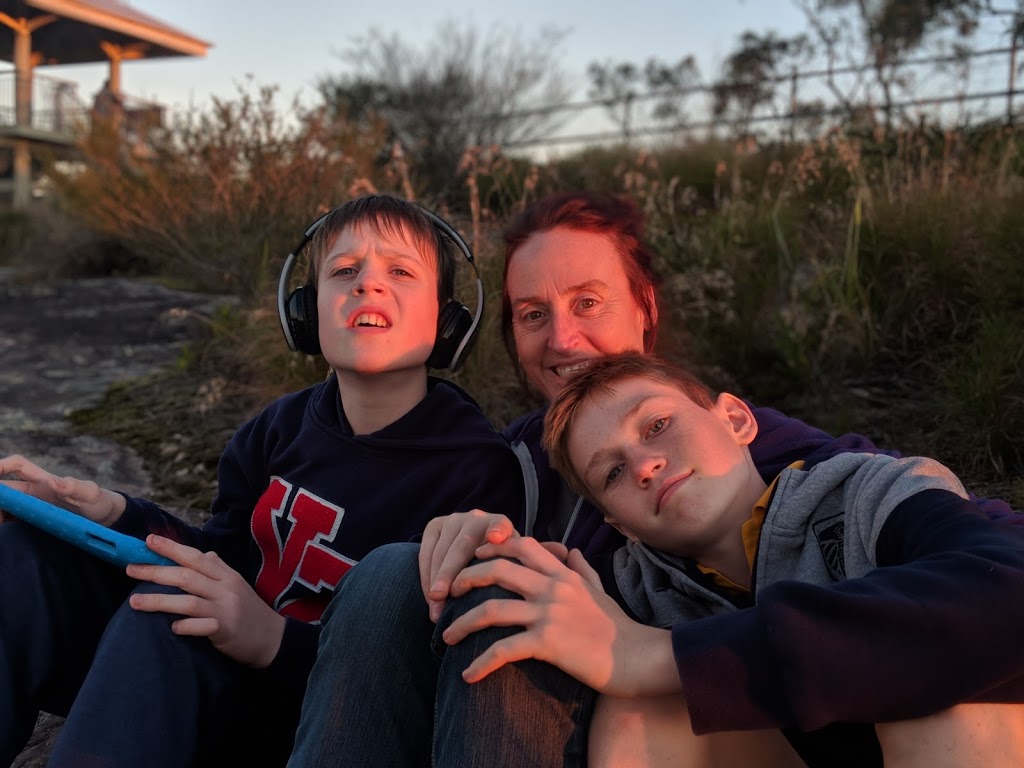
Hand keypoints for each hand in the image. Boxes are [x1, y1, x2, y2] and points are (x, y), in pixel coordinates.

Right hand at [0, 454, 124, 525]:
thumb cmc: (98, 501)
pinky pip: (12, 520)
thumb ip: (76, 487)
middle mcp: (34, 491)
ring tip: (1, 525)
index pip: (18, 465)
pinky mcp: (33, 520)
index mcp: (45, 480)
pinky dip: (5, 523)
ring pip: (6, 506)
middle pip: (6, 488)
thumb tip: (55, 482)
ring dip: (0, 513)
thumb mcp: (90, 494)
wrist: (104, 518)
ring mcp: (32, 506)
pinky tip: (6, 534)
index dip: (2, 465)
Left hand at [126, 535, 285, 667]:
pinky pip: (200, 627)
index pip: (197, 557)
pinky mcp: (226, 630)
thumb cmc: (249, 610)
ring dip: (159, 600)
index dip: (172, 548)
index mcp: (227, 575)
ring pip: (189, 601)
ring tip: (134, 602)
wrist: (272, 638)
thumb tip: (203, 554)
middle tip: (131, 569)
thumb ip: (218, 569)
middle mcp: (226, 589)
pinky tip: (171, 628)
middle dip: (156, 571)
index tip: (149, 540)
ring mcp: (226, 609)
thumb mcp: (236, 585)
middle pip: (188, 576)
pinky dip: (184, 626)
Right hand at [418, 510, 520, 621]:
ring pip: (440, 552)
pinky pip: (426, 552)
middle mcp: (477, 519)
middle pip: (461, 547)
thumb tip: (506, 597)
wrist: (477, 549)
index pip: (501, 526)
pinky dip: (425, 577)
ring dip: (434, 582)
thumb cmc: (496, 567)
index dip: (498, 531)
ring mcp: (454, 520)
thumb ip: (508, 573)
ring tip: (435, 609)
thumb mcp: (508, 566)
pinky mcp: (435, 526)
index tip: (496, 538)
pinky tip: (428, 597)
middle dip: (448, 574)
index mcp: (501, 526)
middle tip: (440, 598)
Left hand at [442, 537, 679, 697]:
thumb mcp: (600, 590)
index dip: (493, 547)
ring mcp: (549, 614)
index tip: (474, 556)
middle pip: (498, 570)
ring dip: (463, 623)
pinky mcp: (548, 643)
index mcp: (563, 574)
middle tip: (450, 592)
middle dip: (467, 578)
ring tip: (446, 637)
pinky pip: (504, 649)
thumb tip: (572, 551)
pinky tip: (468, 675)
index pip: (523, 545)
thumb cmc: (620, 627)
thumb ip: (582, 569)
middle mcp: (553, 588)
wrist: (638, 657)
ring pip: (492, 610)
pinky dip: (481, 662)